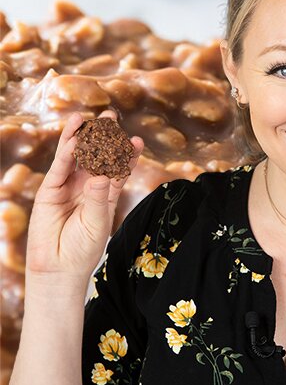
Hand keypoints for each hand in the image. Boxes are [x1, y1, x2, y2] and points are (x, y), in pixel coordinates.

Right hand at [25, 111, 142, 291]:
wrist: (59, 266)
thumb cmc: (84, 248)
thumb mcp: (98, 223)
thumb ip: (99, 199)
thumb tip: (100, 176)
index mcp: (107, 193)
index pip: (119, 169)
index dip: (127, 155)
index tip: (137, 141)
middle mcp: (88, 186)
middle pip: (96, 156)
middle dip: (103, 137)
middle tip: (112, 117)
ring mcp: (68, 187)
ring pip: (75, 157)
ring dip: (81, 137)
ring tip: (88, 119)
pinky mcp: (49, 191)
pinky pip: (59, 169)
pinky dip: (65, 154)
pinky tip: (72, 139)